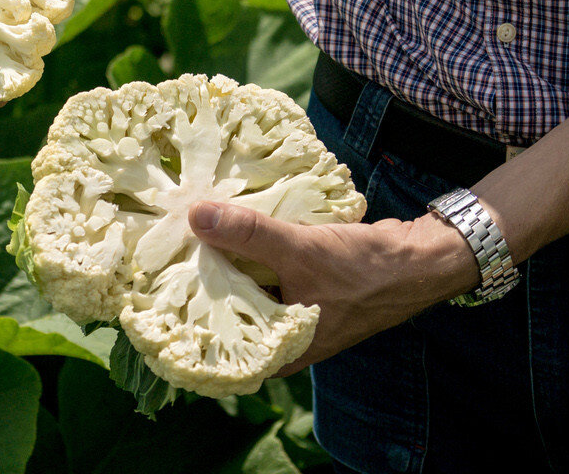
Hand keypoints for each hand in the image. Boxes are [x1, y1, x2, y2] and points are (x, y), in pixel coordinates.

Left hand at [187, 202, 479, 375]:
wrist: (419, 259)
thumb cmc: (363, 270)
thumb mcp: (299, 249)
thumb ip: (248, 234)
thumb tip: (196, 216)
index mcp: (277, 352)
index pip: (213, 346)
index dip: (181, 321)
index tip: (149, 291)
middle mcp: (280, 340)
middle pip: (224, 314)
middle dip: (195, 285)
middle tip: (159, 254)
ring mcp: (292, 313)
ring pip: (243, 291)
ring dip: (221, 265)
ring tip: (183, 236)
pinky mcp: (301, 288)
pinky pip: (262, 274)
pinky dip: (247, 255)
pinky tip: (225, 229)